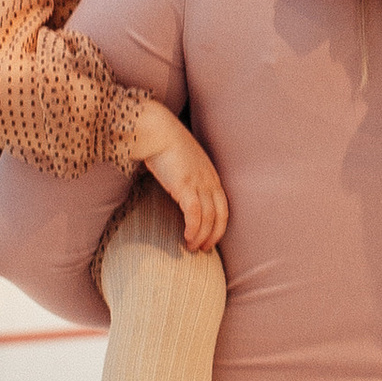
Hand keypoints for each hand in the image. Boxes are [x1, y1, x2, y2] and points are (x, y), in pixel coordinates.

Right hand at [129, 100, 229, 251]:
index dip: (219, 226)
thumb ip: (187, 178)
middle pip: (220, 216)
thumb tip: (180, 191)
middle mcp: (210, 181)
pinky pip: (194, 215)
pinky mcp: (186, 187)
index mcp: (211, 176)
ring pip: (208, 219)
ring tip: (192, 247)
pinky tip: (186, 237)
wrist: (158, 132)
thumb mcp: (183, 164)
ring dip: (201, 237)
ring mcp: (200, 184)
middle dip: (214, 236)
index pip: (223, 207)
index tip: (210, 238)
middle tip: (204, 249)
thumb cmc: (166, 145)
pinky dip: (193, 229)